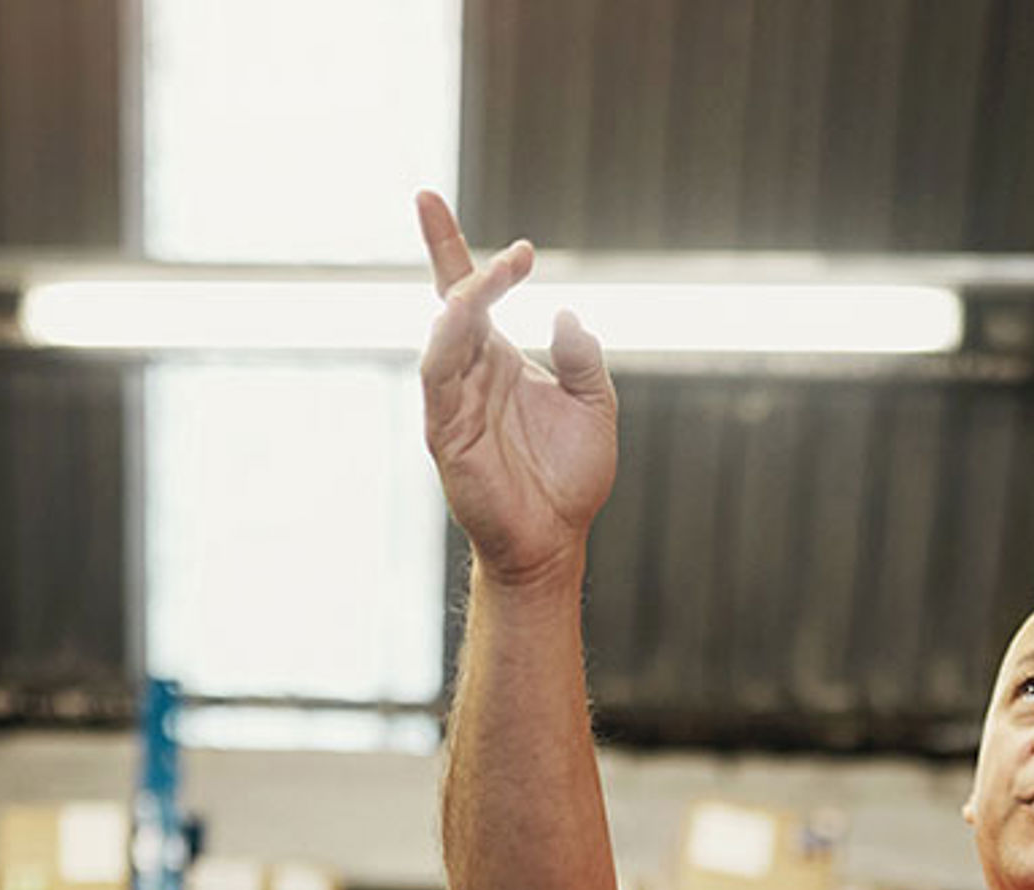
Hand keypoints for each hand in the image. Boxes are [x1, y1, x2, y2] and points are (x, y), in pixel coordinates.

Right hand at [416, 189, 618, 587]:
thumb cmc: (570, 477)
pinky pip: (437, 378)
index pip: (468, 293)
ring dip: (463, 304)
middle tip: (509, 255)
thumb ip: (583, 359)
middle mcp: (470, 371)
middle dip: (457, 261)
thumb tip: (566, 314)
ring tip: (486, 283)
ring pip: (444, 335)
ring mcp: (453, 399)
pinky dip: (445, 345)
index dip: (451, 248)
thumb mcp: (596, 406)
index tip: (442, 204)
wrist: (555, 540)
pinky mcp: (446, 430)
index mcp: (499, 359)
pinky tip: (460, 319)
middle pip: (451, 301)